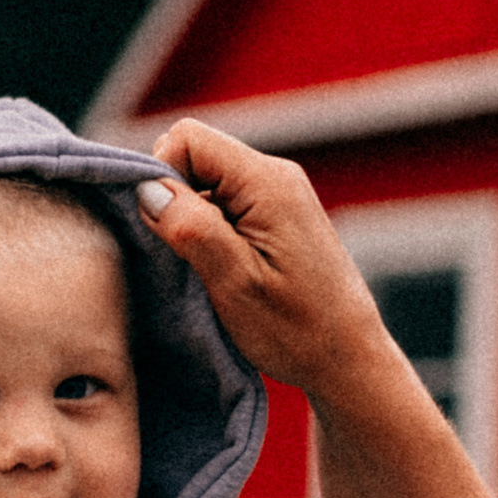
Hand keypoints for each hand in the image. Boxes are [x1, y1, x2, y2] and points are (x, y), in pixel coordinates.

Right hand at [138, 122, 399, 403]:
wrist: (348, 359)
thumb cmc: (298, 329)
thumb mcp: (235, 283)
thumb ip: (192, 228)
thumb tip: (148, 187)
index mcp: (267, 183)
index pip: (187, 138)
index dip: (160, 173)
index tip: (164, 228)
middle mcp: (276, 176)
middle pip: (196, 155)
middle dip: (174, 198)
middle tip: (184, 255)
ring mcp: (279, 195)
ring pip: (207, 182)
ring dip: (191, 219)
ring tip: (207, 270)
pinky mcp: (277, 216)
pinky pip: (225, 203)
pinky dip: (209, 230)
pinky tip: (220, 270)